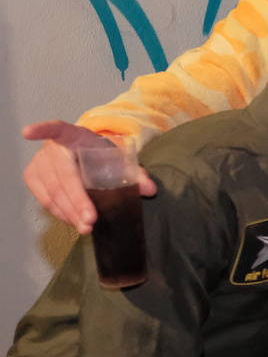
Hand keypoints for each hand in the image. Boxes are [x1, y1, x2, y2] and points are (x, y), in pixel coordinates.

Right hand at [22, 121, 156, 233]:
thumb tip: (150, 189)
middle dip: (76, 202)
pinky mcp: (32, 177)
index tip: (28, 132)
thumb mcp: (119, 159)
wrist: (84, 153)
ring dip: (68, 212)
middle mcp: (52, 148)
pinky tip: (74, 221)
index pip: (57, 129)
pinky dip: (61, 212)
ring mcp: (39, 162)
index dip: (43, 130)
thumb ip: (136, 173)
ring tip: (86, 227)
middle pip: (61, 176)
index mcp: (74, 136)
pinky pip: (44, 199)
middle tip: (90, 221)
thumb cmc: (101, 155)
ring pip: (51, 192)